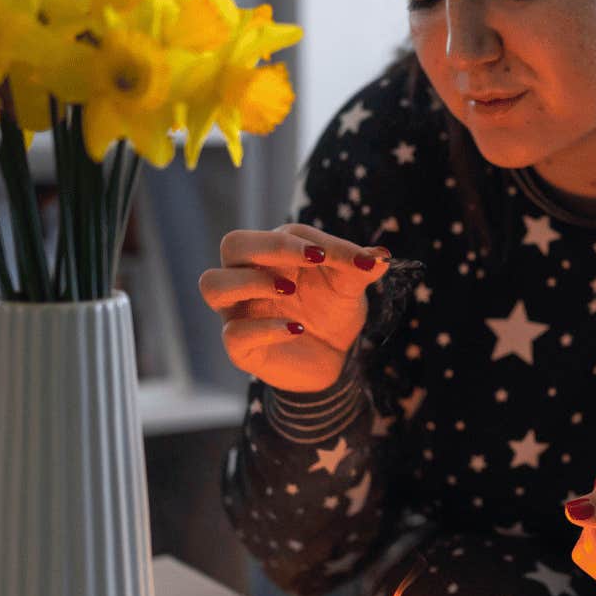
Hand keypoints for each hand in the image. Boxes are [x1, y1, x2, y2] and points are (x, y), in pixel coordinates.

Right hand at [199, 224, 389, 392]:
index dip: (311, 242)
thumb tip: (381, 256)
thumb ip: (361, 268)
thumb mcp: (350, 288)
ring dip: (249, 282)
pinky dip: (265, 328)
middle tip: (307, 260)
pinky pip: (234, 333)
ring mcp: (239, 311)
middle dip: (268, 247)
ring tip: (289, 289)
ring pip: (213, 284)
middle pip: (232, 244)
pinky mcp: (240, 347)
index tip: (342, 257)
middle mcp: (248, 277)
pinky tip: (297, 329)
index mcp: (273, 254)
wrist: (333, 360)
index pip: (282, 234)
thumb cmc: (332, 312)